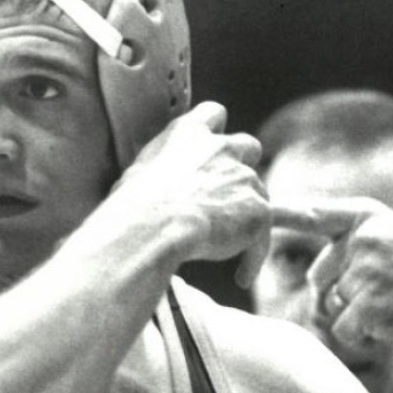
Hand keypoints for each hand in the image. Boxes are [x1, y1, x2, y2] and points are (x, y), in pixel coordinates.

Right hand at [115, 102, 268, 286]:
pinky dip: (253, 257)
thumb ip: (154, 173)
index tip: (216, 143)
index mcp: (187, 134)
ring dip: (247, 218)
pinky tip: (241, 278)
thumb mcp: (137, 177)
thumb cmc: (131, 207)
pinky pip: (260, 238)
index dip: (216, 129)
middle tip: (231, 194)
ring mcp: (244, 178)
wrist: (151, 227)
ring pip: (259, 195)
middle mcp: (220, 149)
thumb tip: (146, 193)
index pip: (212, 113)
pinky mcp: (259, 210)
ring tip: (233, 250)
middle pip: (248, 146)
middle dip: (244, 166)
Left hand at [270, 197, 392, 345]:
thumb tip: (312, 277)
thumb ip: (351, 242)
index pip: (314, 214)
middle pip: (318, 278)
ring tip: (391, 306)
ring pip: (331, 307)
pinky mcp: (370, 304)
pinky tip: (390, 325)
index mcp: (366, 217)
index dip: (281, 215)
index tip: (258, 212)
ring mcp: (366, 270)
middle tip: (381, 294)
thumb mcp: (392, 237)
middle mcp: (362, 238)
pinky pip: (342, 330)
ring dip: (354, 317)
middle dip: (338, 295)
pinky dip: (361, 337)